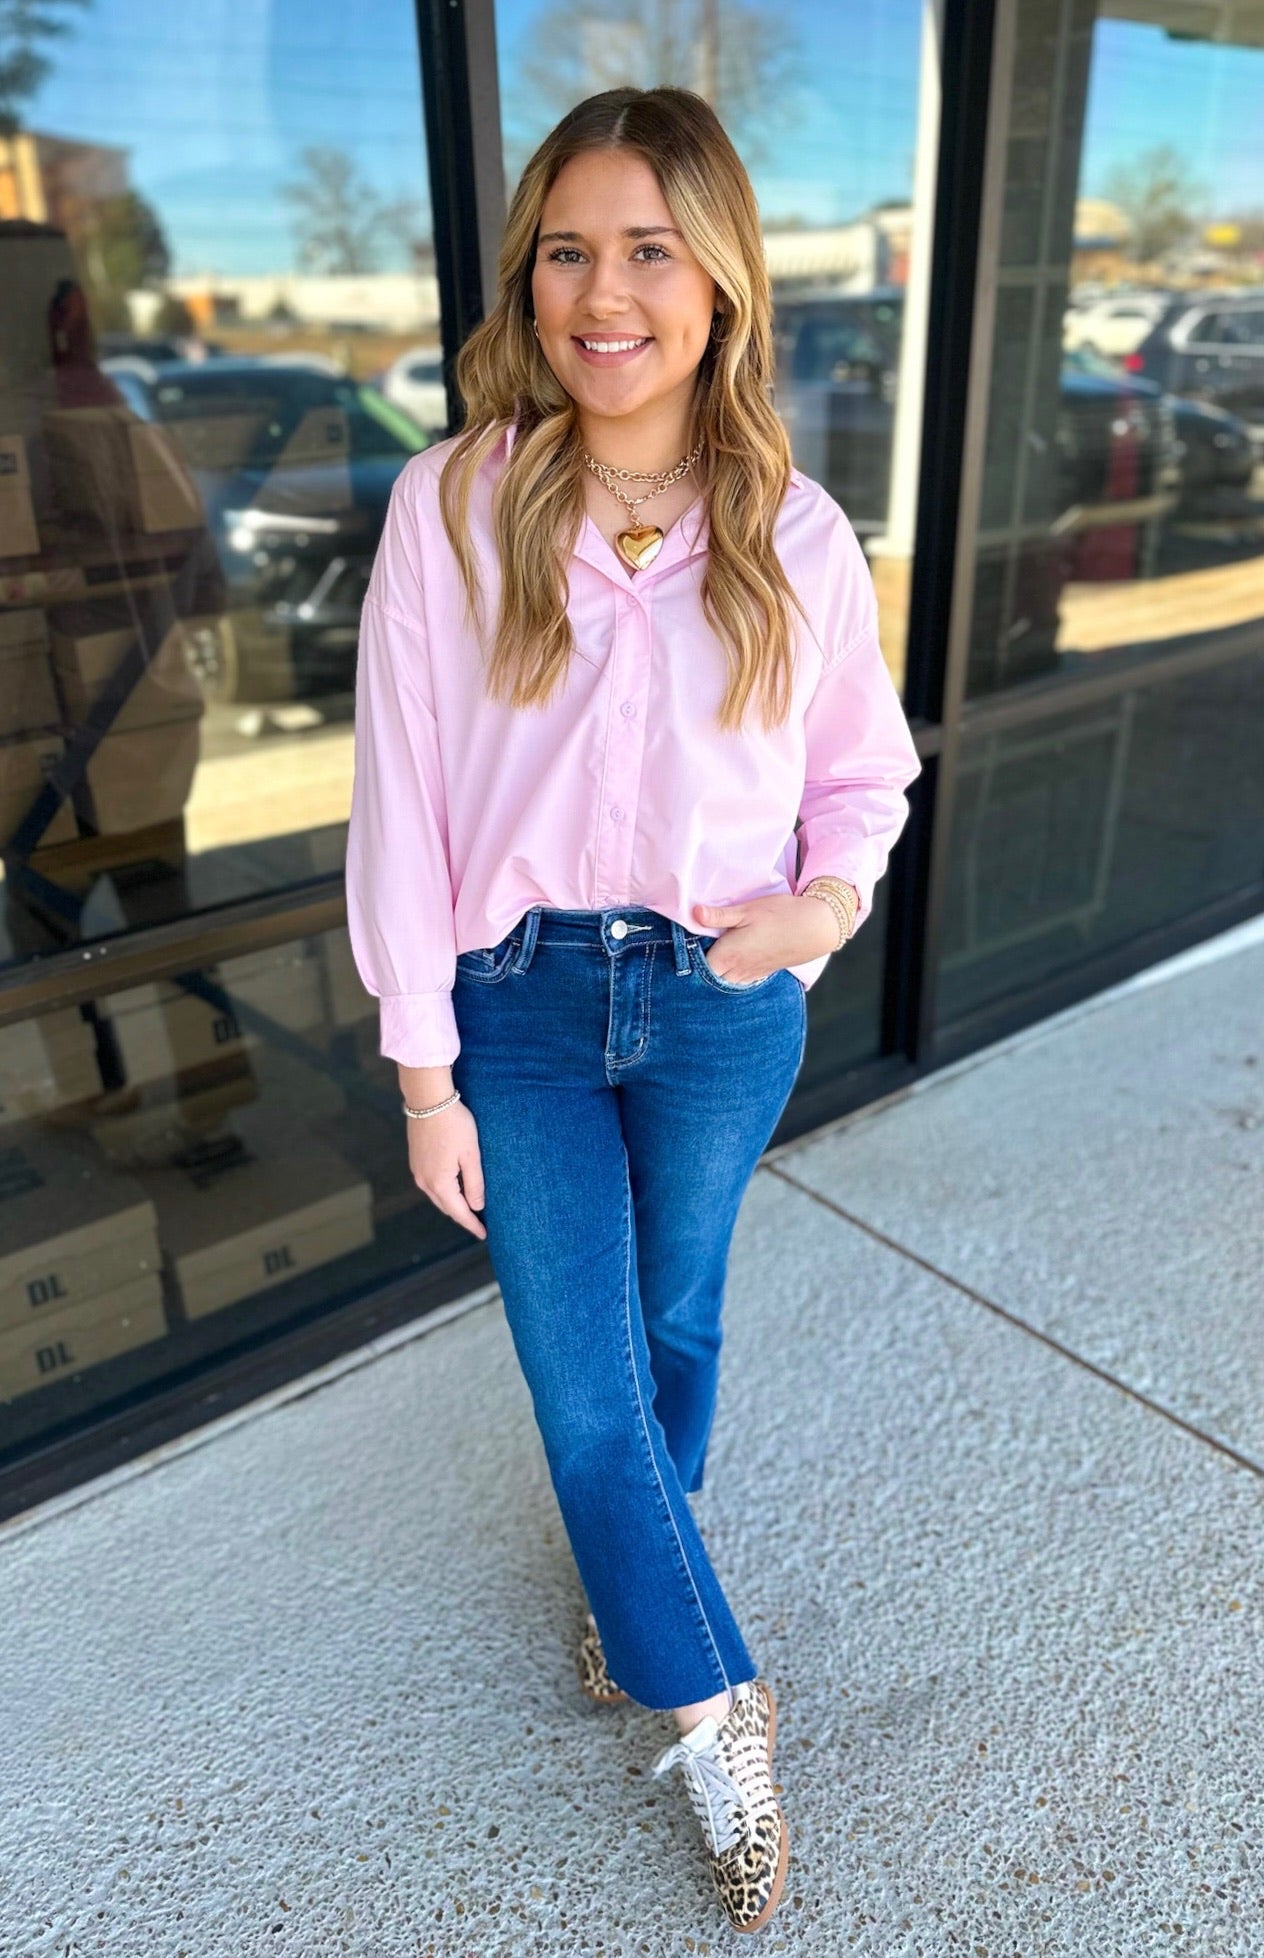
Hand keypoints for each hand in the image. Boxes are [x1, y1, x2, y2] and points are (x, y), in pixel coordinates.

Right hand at [406, 1098, 486, 1239]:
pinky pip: (432, 1184)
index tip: (485, 1235)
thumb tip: (477, 1206)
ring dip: (453, 1204)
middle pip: (447, 1207)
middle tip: (480, 1224)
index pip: (459, 1212)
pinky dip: (445, 1191)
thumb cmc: (454, 1124)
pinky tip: (454, 1188)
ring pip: (438, 1196)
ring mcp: (417, 1171)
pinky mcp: (416, 1160)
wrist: (428, 1100)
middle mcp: (424, 1181)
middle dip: (463, 1216)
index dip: (472, 1225)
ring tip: (469, 1208)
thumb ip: (474, 1183)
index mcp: (439, 1183)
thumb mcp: (471, 1155)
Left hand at [692, 893, 840, 983]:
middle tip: (689, 955)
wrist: (817, 927)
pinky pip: (739, 982)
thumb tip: (694, 913)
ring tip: (707, 961)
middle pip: (709, 979)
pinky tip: (729, 966)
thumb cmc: (782, 914)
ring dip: (715, 975)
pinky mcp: (763, 973)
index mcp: (729, 954)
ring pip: (724, 983)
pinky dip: (730, 977)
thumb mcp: (749, 909)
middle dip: (698, 971)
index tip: (679, 950)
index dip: (687, 962)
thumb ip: (720, 915)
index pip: (698, 968)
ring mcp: (751, 974)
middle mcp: (738, 970)